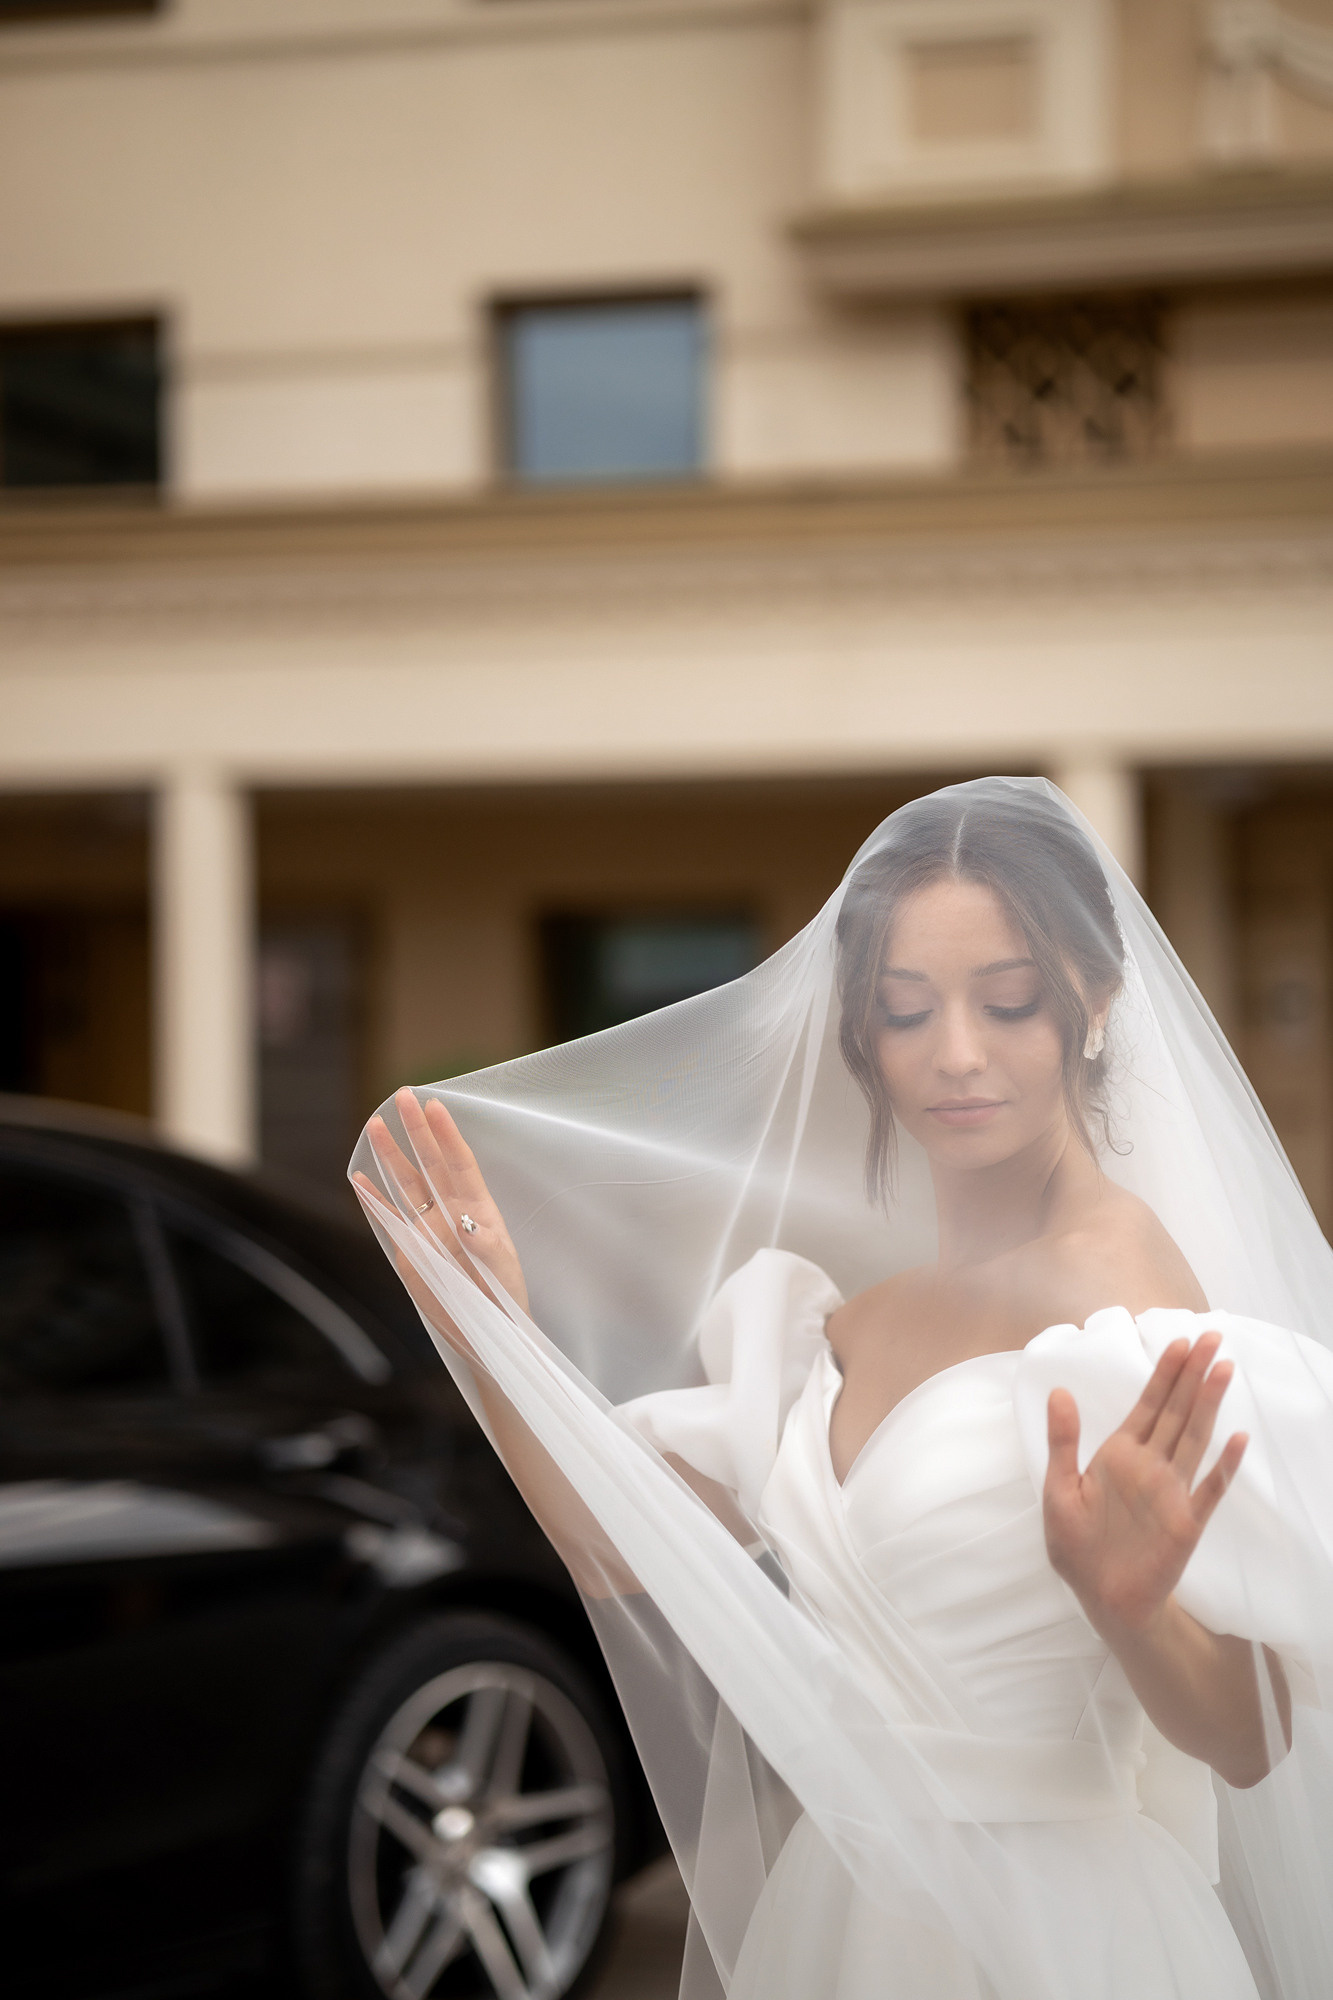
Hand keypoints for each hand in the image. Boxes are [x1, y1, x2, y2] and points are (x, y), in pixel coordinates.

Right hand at [352, 1089, 528, 1354]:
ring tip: (375, 1124)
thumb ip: (485, 1247)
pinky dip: (374, 1199)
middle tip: (402, 1096)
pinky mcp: (411, 1248)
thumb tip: (469, 1224)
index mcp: (478, 1209)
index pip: (460, 1164)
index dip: (447, 1136)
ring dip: (392, 1154)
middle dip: (417, 1130)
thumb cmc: (504, 1297)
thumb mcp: (501, 1270)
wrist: (487, 1331)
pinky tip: (360, 1177)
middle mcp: (451, 1211)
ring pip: (407, 1182)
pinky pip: (389, 1217)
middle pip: (431, 1163)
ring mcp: (429, 1227)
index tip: (434, 1107)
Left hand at [1043, 1333, 1248, 1639]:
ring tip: (1224, 1369)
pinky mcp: (1186, 1522)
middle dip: (1192, 1375)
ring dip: (1209, 1405)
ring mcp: (1171, 1491)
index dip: (1164, 1374)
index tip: (1180, 1342)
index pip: (1148, 1405)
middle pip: (1177, 1411)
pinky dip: (1224, 1466)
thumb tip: (1060, 1391)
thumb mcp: (1059, 1490)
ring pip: (1194, 1438)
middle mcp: (1150, 1465)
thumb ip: (1063, 1442)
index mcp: (1120, 1454)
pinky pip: (1208, 1489)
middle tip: (1211, 1337)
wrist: (1100, 1597)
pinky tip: (1237, 1439)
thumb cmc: (1077, 1546)